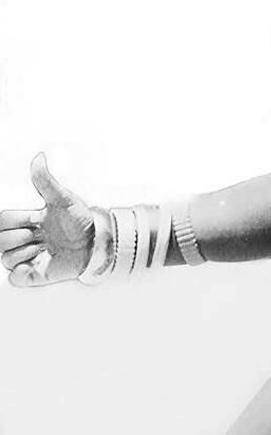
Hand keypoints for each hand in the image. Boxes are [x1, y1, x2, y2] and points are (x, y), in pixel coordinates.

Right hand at [0, 153, 94, 286]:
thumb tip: (38, 157)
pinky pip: (14, 278)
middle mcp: (25, 239)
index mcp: (27, 220)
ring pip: (4, 259)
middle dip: (20, 237)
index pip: (2, 220)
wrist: (97, 242)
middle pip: (0, 240)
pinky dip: (22, 273)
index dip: (17, 220)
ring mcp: (29, 257)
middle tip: (41, 235)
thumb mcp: (63, 198)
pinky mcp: (36, 274)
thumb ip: (46, 181)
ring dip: (25, 253)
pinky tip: (39, 264)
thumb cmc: (81, 220)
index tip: (37, 219)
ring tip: (45, 249)